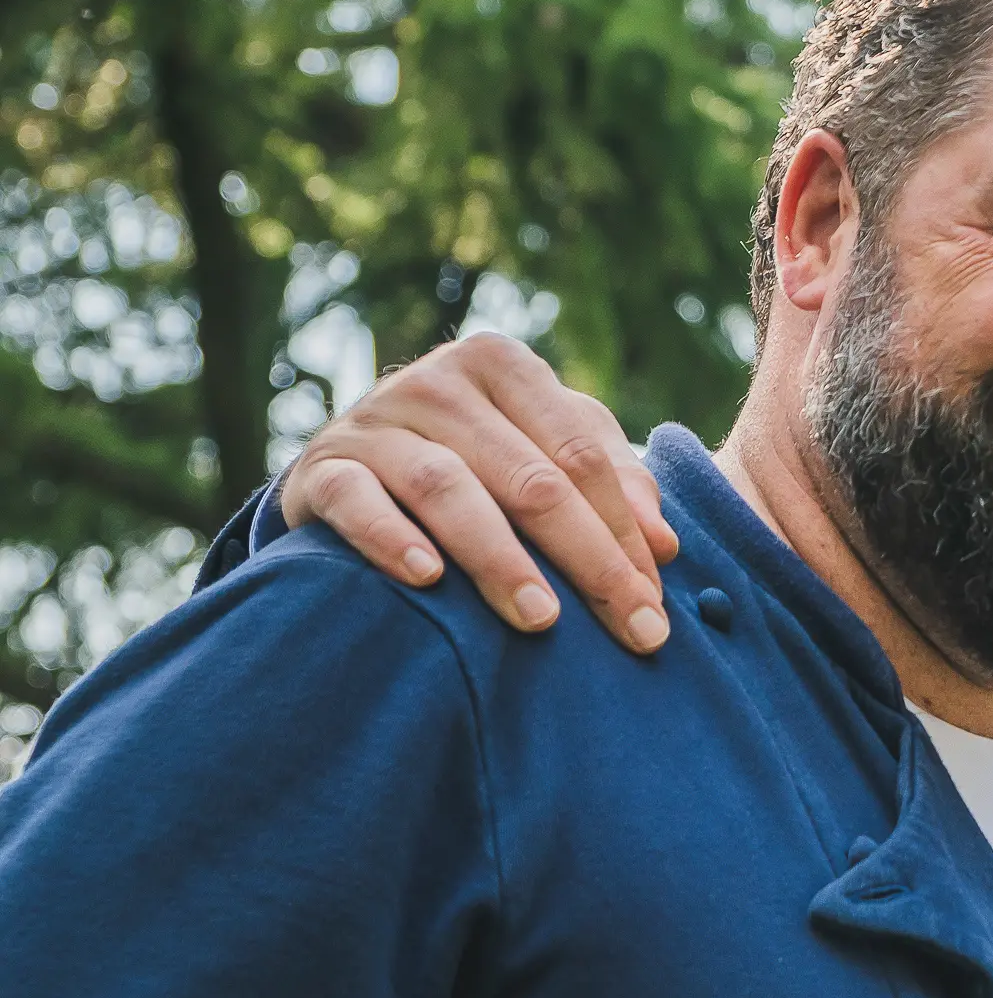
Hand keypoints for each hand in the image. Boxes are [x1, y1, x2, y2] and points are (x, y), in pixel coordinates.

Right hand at [279, 333, 676, 652]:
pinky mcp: (322, 467)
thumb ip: (609, 483)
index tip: (656, 603)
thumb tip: (665, 546)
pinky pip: (357, 501)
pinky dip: (391, 538)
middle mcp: (438, 382)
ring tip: (541, 618)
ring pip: (449, 488)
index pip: (582, 456)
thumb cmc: (473, 462)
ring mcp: (374, 421)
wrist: (348, 468)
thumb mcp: (543, 453)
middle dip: (589, 560)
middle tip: (632, 630)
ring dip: (499, 558)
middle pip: (531, 478)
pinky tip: (427, 577)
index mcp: (505, 368)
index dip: (626, 532)